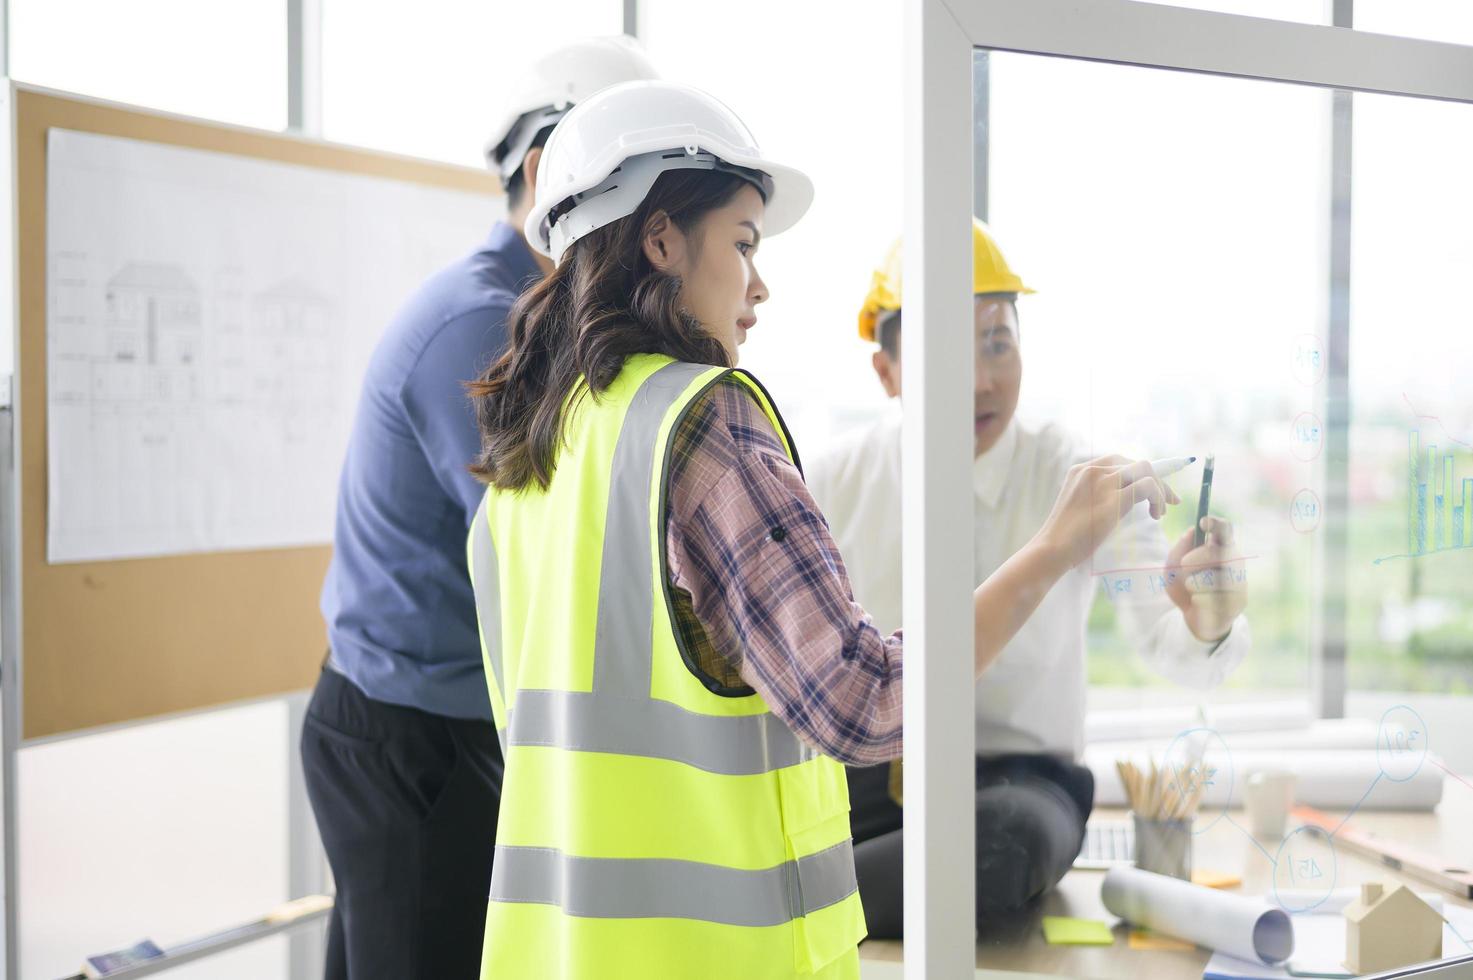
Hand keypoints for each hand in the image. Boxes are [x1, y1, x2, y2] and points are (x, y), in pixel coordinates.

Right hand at [1036, 456, 1179, 570]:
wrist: (1052, 549)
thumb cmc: (1065, 536)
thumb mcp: (1080, 506)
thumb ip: (1097, 495)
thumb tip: (1125, 498)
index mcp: (1081, 469)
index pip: (1120, 460)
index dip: (1142, 473)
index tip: (1157, 488)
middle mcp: (1092, 470)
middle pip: (1136, 463)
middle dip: (1158, 481)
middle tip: (1167, 502)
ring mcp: (1101, 482)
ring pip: (1145, 470)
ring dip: (1160, 489)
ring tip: (1159, 512)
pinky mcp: (1112, 499)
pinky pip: (1147, 486)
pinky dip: (1158, 498)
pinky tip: (1155, 515)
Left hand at [1164, 515, 1246, 642]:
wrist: (1193, 616)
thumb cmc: (1184, 586)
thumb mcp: (1173, 568)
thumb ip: (1179, 549)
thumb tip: (1191, 532)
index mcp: (1219, 547)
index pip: (1225, 530)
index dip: (1216, 524)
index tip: (1203, 523)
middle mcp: (1234, 561)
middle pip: (1220, 551)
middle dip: (1198, 556)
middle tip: (1184, 564)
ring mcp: (1240, 580)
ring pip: (1217, 578)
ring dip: (1195, 583)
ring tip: (1192, 588)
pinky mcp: (1240, 601)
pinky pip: (1217, 599)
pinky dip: (1199, 600)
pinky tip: (1198, 602)